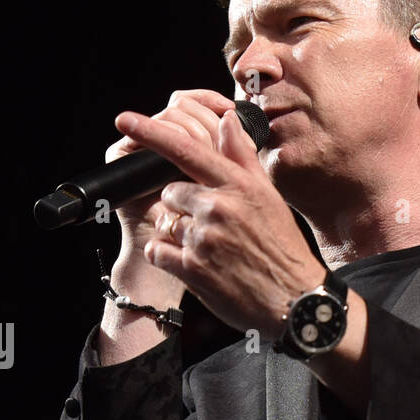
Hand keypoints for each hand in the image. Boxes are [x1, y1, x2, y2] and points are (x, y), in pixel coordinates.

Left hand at [113, 104, 325, 337]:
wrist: (294, 300)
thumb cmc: (283, 247)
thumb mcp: (269, 197)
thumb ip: (242, 156)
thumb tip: (227, 119)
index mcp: (237, 185)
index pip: (187, 150)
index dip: (151, 133)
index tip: (124, 120)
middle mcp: (218, 207)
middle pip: (171, 191)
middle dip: (183, 207)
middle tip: (212, 228)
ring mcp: (203, 238)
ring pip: (166, 223)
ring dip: (179, 234)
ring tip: (210, 250)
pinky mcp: (192, 268)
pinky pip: (158, 251)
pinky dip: (168, 257)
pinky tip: (194, 265)